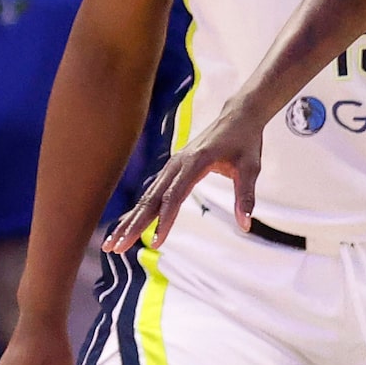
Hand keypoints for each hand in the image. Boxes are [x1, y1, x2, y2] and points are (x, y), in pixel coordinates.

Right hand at [106, 94, 271, 250]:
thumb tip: (246, 226)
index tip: (156, 242)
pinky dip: (139, 210)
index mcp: (195, 162)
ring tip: (113, 243)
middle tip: (116, 248)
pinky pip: (152, 192)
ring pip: (147, 197)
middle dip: (133, 225)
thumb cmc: (246, 142)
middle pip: (151, 199)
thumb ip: (246, 197)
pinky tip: (128, 226)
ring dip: (129, 220)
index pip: (174, 196)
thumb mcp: (251, 168)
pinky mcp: (172, 168)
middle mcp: (177, 163)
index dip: (164, 220)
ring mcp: (172, 165)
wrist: (237, 117)